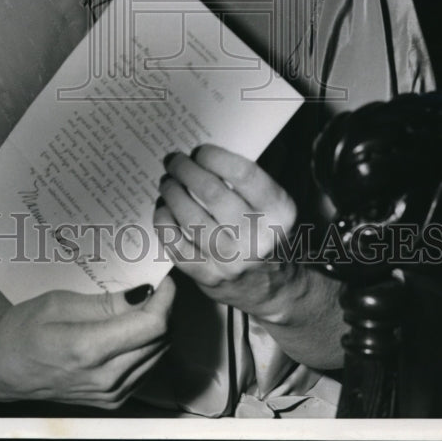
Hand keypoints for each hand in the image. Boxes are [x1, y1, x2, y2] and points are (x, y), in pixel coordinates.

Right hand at [0, 278, 174, 408]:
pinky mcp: (112, 399)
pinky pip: (146, 368)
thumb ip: (104, 302)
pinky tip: (133, 326)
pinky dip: (148, 344)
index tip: (164, 277)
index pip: (152, 325)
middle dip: (165, 308)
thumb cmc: (21, 332)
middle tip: (155, 284)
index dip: (166, 298)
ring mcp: (111, 394)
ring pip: (158, 354)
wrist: (0, 372)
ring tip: (144, 301)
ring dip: (158, 326)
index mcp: (90, 350)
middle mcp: (106, 379)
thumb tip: (143, 293)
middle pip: (161, 340)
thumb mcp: (57, 303)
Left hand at [154, 145, 303, 321]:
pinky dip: (164, 220)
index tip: (200, 151)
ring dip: (171, 192)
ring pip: (189, 216)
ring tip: (167, 183)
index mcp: (278, 212)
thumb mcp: (273, 206)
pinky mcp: (208, 276)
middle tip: (173, 161)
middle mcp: (256, 237)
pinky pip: (175, 243)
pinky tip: (164, 208)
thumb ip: (245, 181)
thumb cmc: (266, 234)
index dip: (214, 156)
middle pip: (210, 192)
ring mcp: (231, 260)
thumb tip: (200, 154)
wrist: (274, 289)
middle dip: (185, 169)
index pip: (242, 173)